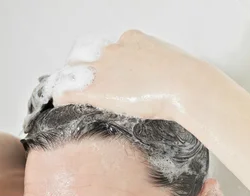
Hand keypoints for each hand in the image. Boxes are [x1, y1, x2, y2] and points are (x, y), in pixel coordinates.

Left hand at [52, 30, 215, 119]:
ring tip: (73, 92)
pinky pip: (68, 90)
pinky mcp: (96, 89)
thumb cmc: (185, 77)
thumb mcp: (172, 62)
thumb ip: (160, 67)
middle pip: (88, 56)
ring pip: (74, 71)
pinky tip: (63, 102)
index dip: (109, 61)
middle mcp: (113, 50)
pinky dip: (63, 96)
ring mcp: (102, 69)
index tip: (113, 73)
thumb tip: (165, 79)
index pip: (111, 47)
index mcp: (132, 39)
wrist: (184, 86)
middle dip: (86, 68)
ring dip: (73, 81)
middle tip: (90, 82)